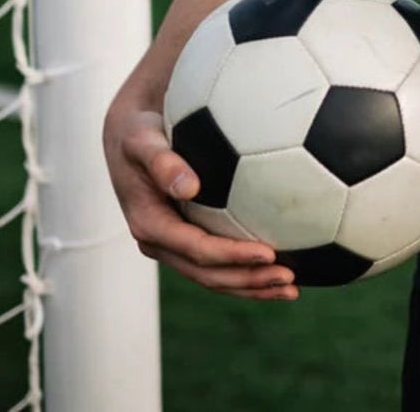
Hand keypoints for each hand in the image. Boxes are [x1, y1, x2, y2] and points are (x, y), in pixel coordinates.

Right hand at [103, 104, 297, 300]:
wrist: (128, 135)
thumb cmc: (139, 131)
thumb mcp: (142, 140)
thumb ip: (162, 162)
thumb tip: (190, 187)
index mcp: (149, 224)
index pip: (196, 249)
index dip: (232, 255)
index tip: (269, 253)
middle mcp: (160, 242)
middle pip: (208, 273)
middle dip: (249, 280)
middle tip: (290, 280)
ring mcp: (173, 244)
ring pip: (214, 276)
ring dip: (252, 285)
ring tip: (291, 288)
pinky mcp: (186, 237)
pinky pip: (218, 261)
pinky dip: (247, 269)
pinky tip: (280, 266)